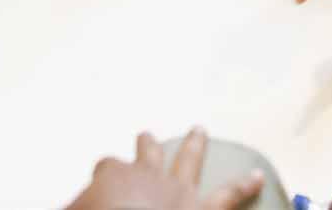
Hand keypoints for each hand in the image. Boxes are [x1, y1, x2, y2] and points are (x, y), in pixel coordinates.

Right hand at [65, 127, 263, 209]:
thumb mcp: (73, 209)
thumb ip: (76, 204)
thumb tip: (73, 203)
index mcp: (113, 177)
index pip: (105, 168)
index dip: (103, 172)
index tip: (100, 176)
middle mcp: (147, 175)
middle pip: (147, 152)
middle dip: (148, 145)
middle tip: (147, 135)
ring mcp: (178, 191)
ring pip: (188, 160)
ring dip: (195, 145)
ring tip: (199, 130)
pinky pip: (228, 195)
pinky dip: (245, 186)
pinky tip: (258, 177)